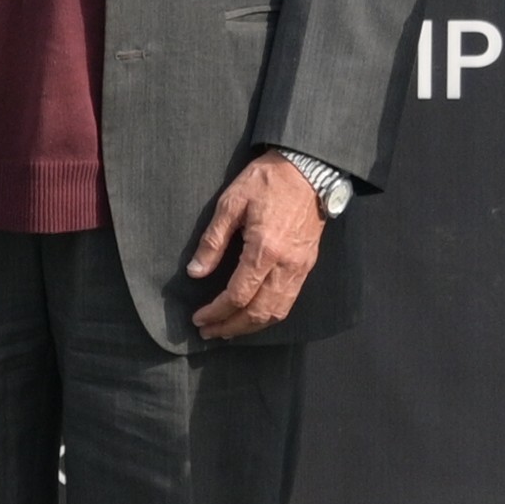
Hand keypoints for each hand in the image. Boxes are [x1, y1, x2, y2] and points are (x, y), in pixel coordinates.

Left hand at [185, 154, 324, 340]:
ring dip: (252, 327)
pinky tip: (254, 317)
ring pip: (277, 312)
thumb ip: (213, 240)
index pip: (238, 294)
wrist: (308, 170)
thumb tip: (196, 271)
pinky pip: (289, 301)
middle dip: (232, 326)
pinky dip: (270, 316)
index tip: (199, 318)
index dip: (217, 312)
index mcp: (265, 249)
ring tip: (228, 330)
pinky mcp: (307, 266)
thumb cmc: (267, 182)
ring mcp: (300, 267)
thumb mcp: (231, 203)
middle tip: (209, 332)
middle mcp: (286, 264)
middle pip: (259, 311)